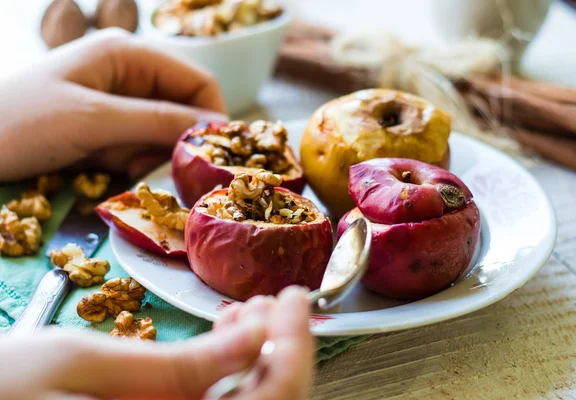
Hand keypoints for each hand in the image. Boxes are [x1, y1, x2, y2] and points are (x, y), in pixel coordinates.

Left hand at [0, 28, 226, 181]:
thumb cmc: (19, 122)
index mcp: (128, 54)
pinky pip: (139, 146)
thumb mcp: (94, 120)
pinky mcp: (104, 129)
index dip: (211, 116)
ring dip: (152, 155)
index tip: (210, 156)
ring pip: (162, 133)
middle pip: (182, 109)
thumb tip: (215, 130)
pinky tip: (113, 170)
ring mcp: (115, 102)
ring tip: (122, 167)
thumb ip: (158, 121)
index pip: (196, 80)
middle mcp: (127, 74)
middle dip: (175, 141)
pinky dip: (135, 162)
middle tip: (157, 167)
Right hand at [0, 286, 312, 399]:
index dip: (295, 349)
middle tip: (278, 299)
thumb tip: (257, 337)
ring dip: (259, 359)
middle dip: (283, 351)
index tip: (294, 298)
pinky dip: (229, 371)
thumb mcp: (77, 365)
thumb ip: (175, 366)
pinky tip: (223, 334)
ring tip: (249, 311)